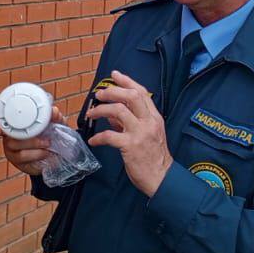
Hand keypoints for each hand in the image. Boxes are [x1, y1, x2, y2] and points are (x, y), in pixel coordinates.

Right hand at [0, 106, 67, 177]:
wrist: (57, 156)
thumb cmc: (50, 134)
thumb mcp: (55, 124)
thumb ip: (54, 117)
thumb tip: (53, 111)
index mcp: (14, 121)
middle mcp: (8, 134)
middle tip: (0, 129)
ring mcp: (10, 148)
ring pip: (12, 143)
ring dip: (31, 143)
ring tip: (47, 143)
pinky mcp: (17, 161)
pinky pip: (21, 156)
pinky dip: (35, 153)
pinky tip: (45, 152)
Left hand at [85, 71, 171, 197]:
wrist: (162, 178)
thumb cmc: (154, 158)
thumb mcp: (147, 135)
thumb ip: (130, 123)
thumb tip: (112, 116)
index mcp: (154, 118)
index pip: (141, 92)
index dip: (127, 81)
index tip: (114, 75)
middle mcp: (148, 122)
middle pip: (131, 96)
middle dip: (112, 91)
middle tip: (99, 94)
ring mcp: (140, 133)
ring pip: (119, 111)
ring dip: (101, 109)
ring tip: (91, 113)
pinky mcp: (131, 146)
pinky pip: (109, 136)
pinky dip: (98, 137)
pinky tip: (93, 140)